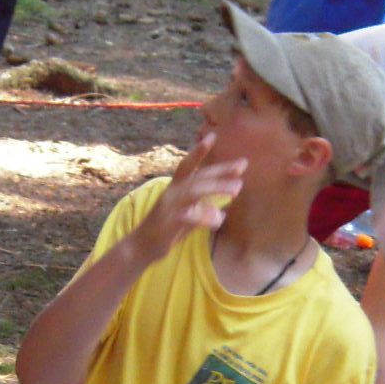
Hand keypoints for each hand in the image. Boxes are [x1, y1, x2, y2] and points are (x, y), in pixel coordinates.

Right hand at [133, 132, 246, 259]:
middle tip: (242, 164)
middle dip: (221, 169)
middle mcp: (171, 193)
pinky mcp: (169, 222)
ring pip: (196, 191)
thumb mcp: (185, 216)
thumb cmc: (166, 230)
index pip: (187, 165)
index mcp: (174, 188)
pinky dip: (205, 217)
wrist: (141, 247)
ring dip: (217, 187)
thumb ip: (201, 210)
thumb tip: (221, 210)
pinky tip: (219, 219)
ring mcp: (170, 206)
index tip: (212, 136)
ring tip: (237, 188)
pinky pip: (190, 216)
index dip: (198, 151)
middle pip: (198, 176)